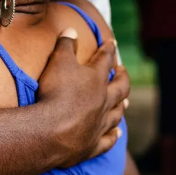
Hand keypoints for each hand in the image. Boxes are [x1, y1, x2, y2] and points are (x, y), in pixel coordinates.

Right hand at [35, 29, 128, 166]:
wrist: (50, 131)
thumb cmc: (55, 92)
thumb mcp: (57, 61)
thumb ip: (65, 44)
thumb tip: (71, 30)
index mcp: (95, 79)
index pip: (105, 60)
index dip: (109, 49)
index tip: (112, 43)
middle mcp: (103, 101)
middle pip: (120, 88)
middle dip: (122, 78)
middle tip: (123, 72)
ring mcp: (100, 124)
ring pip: (116, 113)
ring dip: (121, 106)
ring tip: (125, 101)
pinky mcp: (93, 144)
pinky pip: (108, 140)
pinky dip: (113, 136)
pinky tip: (117, 133)